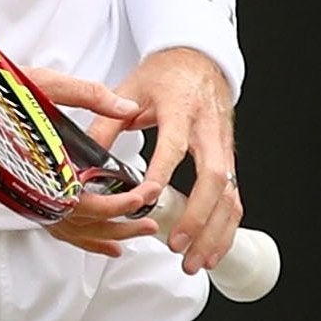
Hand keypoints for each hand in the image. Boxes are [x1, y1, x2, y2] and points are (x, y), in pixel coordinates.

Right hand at [24, 68, 160, 258]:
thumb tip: (126, 108)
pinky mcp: (28, 194)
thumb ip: (88, 95)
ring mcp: (29, 195)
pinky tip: (102, 242)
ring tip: (133, 236)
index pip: (84, 204)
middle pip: (82, 224)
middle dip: (120, 226)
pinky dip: (82, 239)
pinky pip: (56, 228)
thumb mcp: (46, 84)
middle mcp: (34, 188)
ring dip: (104, 237)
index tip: (141, 196)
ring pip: (71, 231)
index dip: (117, 205)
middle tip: (149, 220)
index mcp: (41, 167)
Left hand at [87, 46, 241, 277]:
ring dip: (214, 232)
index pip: (174, 145)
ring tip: (194, 261)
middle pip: (214, 177)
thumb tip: (84, 162)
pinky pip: (235, 198)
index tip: (146, 198)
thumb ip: (105, 124)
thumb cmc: (166, 75)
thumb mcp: (130, 89)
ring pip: (230, 194)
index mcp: (181, 108)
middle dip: (197, 216)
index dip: (161, 172)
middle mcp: (208, 129)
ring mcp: (223, 146)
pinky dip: (226, 229)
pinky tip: (212, 250)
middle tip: (177, 245)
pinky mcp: (229, 158)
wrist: (199, 59)